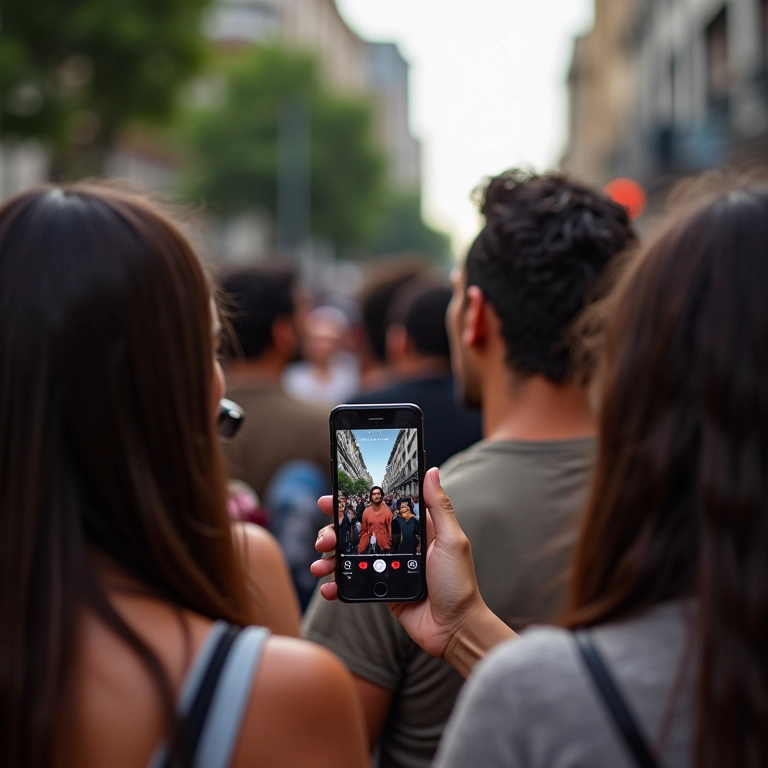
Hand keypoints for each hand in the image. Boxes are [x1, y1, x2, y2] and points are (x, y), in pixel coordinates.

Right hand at [310, 468, 490, 662]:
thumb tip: (432, 471)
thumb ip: (439, 507)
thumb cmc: (458, 583)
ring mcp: (386, 567)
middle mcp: (397, 545)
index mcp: (413, 528)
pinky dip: (336, 584)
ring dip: (329, 558)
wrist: (454, 628)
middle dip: (333, 531)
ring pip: (349, 556)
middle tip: (323, 537)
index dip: (354, 503)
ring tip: (320, 564)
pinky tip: (328, 586)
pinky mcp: (381, 589)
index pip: (378, 509)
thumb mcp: (451, 540)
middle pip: (356, 531)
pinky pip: (353, 583)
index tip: (332, 498)